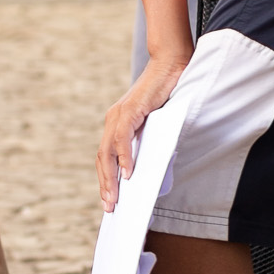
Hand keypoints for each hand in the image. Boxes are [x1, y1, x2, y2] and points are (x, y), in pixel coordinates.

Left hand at [98, 52, 191, 211]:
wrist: (171, 66)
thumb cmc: (167, 94)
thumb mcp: (155, 124)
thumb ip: (148, 141)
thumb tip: (149, 167)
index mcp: (116, 124)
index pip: (106, 157)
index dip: (105, 179)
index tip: (108, 200)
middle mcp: (112, 120)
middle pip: (102, 159)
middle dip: (105, 185)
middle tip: (110, 207)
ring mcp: (118, 115)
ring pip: (108, 153)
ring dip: (111, 178)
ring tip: (115, 198)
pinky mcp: (129, 111)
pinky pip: (122, 139)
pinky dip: (124, 157)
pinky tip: (128, 173)